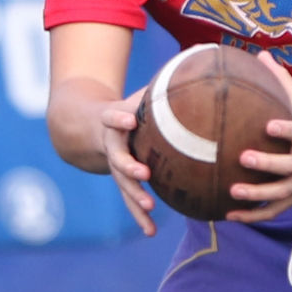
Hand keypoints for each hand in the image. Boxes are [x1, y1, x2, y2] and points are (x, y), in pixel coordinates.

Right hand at [88, 90, 158, 236]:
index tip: (128, 118)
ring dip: (136, 197)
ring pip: (123, 184)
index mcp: (113, 120)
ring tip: (149, 208)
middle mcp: (112, 145)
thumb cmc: (127, 106)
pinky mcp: (122, 182)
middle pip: (117, 158)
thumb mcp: (138, 93)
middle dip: (129, 167)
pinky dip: (140, 216)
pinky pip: (130, 201)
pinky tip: (151, 232)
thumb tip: (201, 59)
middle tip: (144, 174)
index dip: (118, 117)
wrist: (90, 125)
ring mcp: (115, 166)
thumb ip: (162, 84)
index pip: (111, 116)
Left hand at [228, 58, 291, 209]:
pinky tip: (229, 215)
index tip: (269, 125)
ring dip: (257, 193)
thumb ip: (284, 83)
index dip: (286, 130)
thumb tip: (260, 55)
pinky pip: (273, 211)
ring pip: (280, 192)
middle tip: (243, 157)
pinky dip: (253, 215)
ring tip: (232, 191)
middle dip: (267, 164)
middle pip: (289, 166)